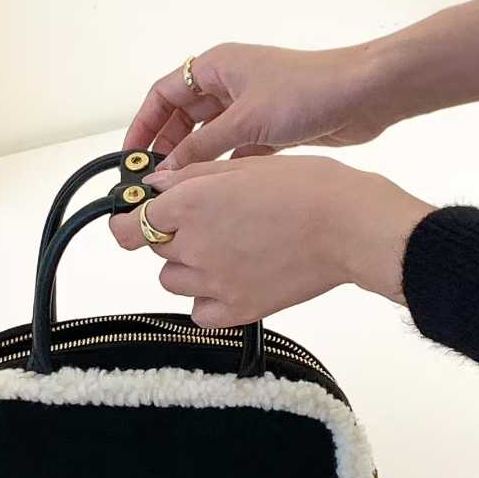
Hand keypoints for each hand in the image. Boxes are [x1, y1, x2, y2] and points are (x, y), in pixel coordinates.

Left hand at [110, 155, 434, 325]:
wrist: (351, 226)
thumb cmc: (309, 187)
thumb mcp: (245, 164)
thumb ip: (192, 176)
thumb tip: (156, 186)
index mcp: (190, 203)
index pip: (127, 224)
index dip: (128, 221)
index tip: (138, 220)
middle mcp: (192, 244)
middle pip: (156, 249)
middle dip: (175, 237)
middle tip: (215, 225)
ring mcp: (212, 281)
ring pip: (172, 281)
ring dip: (189, 268)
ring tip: (228, 252)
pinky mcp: (235, 310)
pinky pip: (198, 313)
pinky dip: (207, 301)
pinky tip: (231, 282)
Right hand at [124, 41, 401, 170]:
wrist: (364, 95)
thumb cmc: (308, 90)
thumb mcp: (243, 121)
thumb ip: (200, 148)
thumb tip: (166, 172)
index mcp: (216, 66)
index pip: (163, 94)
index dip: (144, 124)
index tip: (130, 155)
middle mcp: (230, 82)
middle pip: (182, 115)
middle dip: (165, 145)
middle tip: (150, 178)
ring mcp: (249, 105)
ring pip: (207, 135)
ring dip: (193, 159)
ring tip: (177, 188)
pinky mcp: (269, 127)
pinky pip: (232, 148)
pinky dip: (221, 166)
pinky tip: (213, 189)